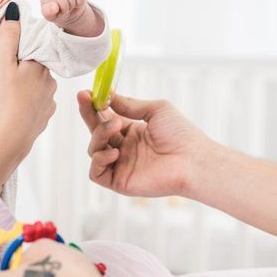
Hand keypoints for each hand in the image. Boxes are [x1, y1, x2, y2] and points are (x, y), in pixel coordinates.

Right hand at [0, 3, 56, 189]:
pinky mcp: (43, 120)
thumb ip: (8, 36)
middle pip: (35, 69)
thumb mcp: (1, 63)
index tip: (7, 59)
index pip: (33, 50)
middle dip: (22, 71)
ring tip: (6, 96)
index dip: (19, 53)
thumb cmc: (3, 99)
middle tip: (2, 78)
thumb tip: (15, 8)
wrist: (8, 139)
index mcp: (41, 66)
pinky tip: (13, 110)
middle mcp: (50, 83)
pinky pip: (35, 107)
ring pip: (37, 89)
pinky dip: (25, 107)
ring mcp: (49, 103)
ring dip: (25, 89)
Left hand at [40, 0, 93, 27]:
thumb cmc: (57, 13)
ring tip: (75, 4)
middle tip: (70, 8)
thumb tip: (53, 7)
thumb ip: (49, 12)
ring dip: (79, 0)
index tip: (63, 11)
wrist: (66, 10)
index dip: (64, 7)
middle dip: (71, 4)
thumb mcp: (52, 16)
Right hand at [77, 91, 213, 198]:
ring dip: (99, 135)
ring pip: (94, 150)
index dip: (93, 107)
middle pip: (95, 133)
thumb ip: (130, 105)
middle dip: (89, 116)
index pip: (105, 119)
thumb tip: (109, 97)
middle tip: (87, 101)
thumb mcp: (156, 109)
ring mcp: (121, 166)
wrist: (192, 160)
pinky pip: (96, 173)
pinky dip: (99, 160)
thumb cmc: (181, 135)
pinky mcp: (120, 182)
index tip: (85, 94)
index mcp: (132, 133)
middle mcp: (124, 149)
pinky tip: (114, 152)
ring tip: (116, 127)